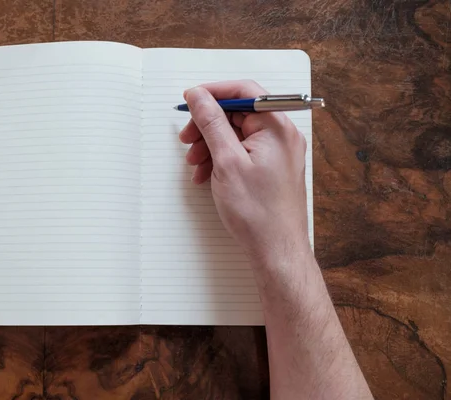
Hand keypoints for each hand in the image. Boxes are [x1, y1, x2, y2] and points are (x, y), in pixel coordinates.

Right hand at [179, 80, 310, 264]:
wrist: (275, 249)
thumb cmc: (257, 212)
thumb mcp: (226, 161)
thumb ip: (211, 122)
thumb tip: (199, 96)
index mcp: (276, 127)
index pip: (244, 91)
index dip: (213, 93)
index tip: (190, 101)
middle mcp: (282, 136)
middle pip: (238, 114)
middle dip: (208, 126)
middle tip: (187, 139)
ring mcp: (278, 153)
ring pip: (237, 135)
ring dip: (211, 145)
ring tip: (195, 164)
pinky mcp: (272, 169)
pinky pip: (243, 153)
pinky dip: (222, 159)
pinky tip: (207, 175)